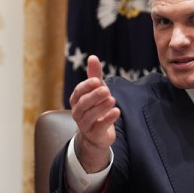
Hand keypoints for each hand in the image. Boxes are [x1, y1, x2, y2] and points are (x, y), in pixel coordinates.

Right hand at [69, 55, 119, 172]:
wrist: (96, 135)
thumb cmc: (95, 108)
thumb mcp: (96, 91)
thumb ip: (94, 75)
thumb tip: (92, 57)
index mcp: (76, 100)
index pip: (78, 92)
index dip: (86, 86)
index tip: (97, 80)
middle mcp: (78, 113)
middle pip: (83, 104)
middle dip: (94, 96)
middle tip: (106, 90)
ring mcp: (85, 125)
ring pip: (90, 116)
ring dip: (101, 107)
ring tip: (112, 99)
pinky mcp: (95, 134)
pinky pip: (100, 127)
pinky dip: (108, 119)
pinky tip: (116, 111)